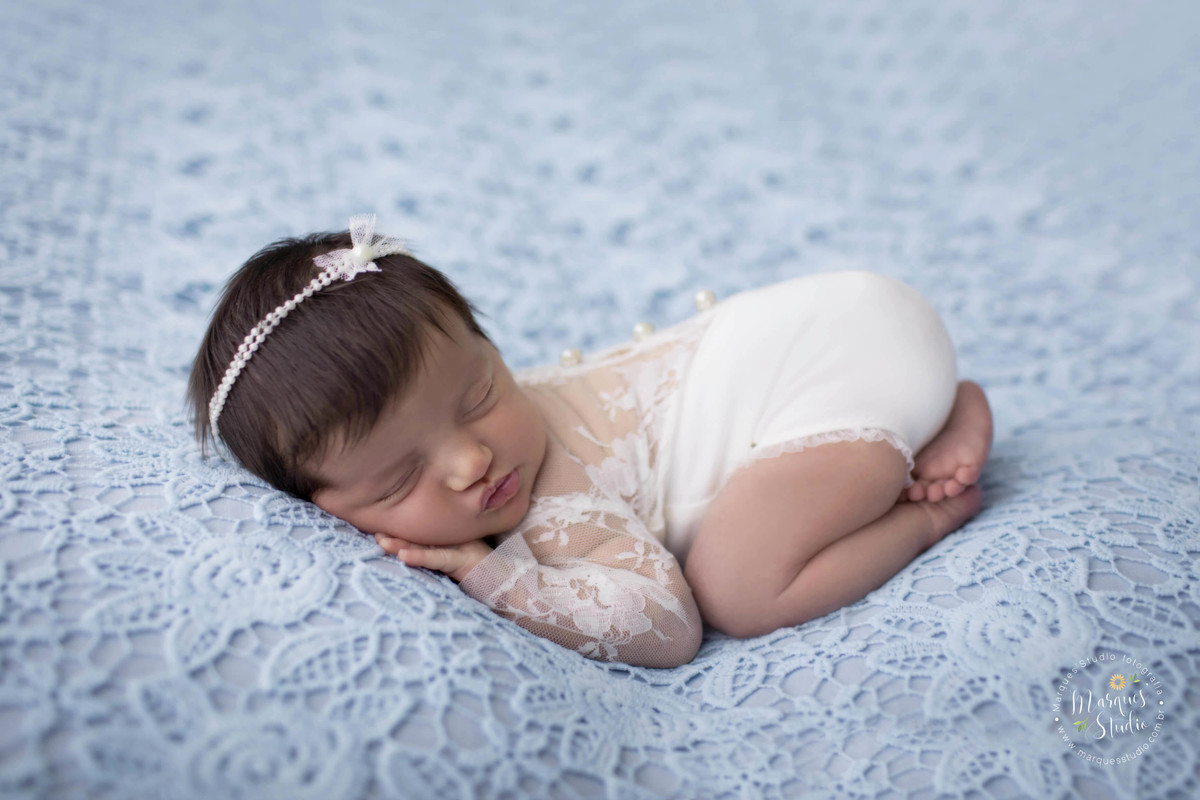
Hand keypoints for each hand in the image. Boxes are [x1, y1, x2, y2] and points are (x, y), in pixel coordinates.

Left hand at [373, 534, 493, 582]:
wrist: (512, 586)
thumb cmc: (485, 579)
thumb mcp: (457, 570)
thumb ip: (439, 563)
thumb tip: (414, 562)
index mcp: (447, 545)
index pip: (419, 537)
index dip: (399, 534)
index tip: (377, 532)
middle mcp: (451, 543)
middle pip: (418, 537)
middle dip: (395, 535)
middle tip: (373, 532)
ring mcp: (458, 549)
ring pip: (425, 545)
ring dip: (401, 544)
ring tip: (381, 542)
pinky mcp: (463, 560)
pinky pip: (438, 558)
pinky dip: (421, 556)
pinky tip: (404, 556)